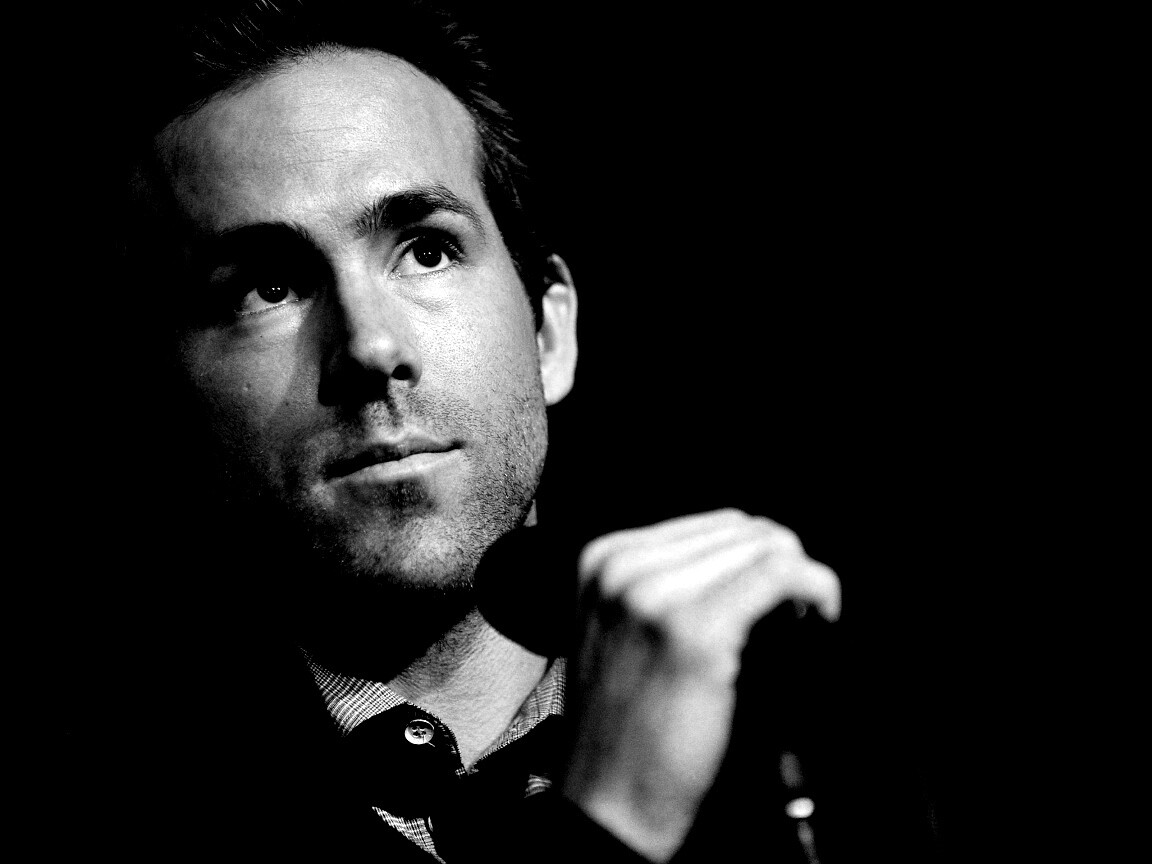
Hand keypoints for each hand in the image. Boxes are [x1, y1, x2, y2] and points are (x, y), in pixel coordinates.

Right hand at [559, 509, 840, 860]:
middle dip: (782, 567)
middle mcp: (622, 566)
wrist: (606, 803)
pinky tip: (820, 618)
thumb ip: (671, 583)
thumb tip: (762, 554)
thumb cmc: (628, 727)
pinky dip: (816, 589)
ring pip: (765, 547)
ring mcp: (652, 594)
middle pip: (743, 531)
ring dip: (800, 580)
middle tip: (797, 618)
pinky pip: (780, 576)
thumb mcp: (627, 630)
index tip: (781, 600)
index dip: (761, 557)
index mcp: (605, 558)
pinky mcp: (692, 630)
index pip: (716, 524)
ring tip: (801, 625)